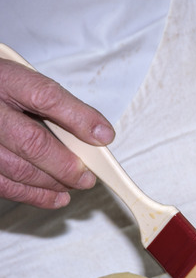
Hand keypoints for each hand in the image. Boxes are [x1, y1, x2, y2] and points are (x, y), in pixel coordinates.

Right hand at [0, 58, 114, 208]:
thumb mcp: (25, 82)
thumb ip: (61, 105)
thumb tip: (100, 132)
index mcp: (6, 81)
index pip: (45, 97)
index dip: (79, 119)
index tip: (103, 136)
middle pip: (31, 142)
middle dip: (66, 164)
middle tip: (88, 176)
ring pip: (17, 168)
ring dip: (53, 183)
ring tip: (74, 184)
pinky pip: (3, 184)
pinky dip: (33, 194)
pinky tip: (55, 196)